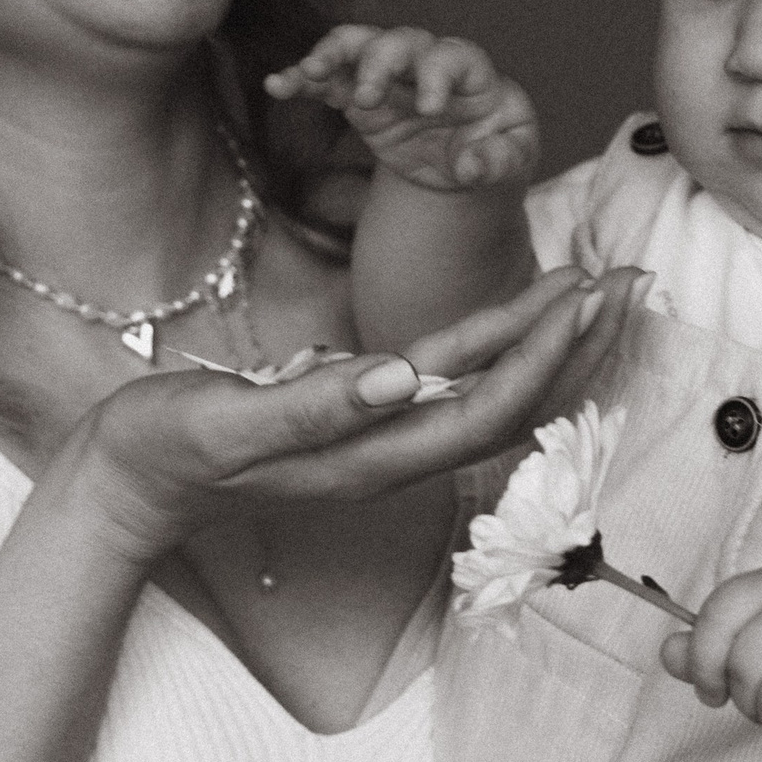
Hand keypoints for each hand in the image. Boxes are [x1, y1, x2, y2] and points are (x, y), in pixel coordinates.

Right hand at [78, 266, 634, 560]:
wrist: (129, 481)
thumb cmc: (170, 450)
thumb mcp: (231, 422)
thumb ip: (313, 405)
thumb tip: (401, 379)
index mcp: (372, 457)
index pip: (485, 407)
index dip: (541, 354)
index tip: (584, 295)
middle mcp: (392, 450)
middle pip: (510, 400)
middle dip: (574, 342)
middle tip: (632, 280)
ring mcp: (380, 434)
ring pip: (487, 386)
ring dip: (546, 337)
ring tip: (597, 282)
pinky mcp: (361, 412)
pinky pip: (448, 376)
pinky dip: (493, 339)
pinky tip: (520, 309)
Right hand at [266, 25, 540, 193]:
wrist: (468, 157)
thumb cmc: (496, 147)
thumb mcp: (512, 158)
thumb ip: (499, 161)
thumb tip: (471, 167)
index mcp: (470, 72)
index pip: (451, 58)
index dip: (437, 75)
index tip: (429, 107)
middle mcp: (426, 63)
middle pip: (400, 42)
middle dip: (380, 62)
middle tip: (368, 97)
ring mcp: (389, 75)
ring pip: (357, 45)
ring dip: (332, 54)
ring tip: (309, 73)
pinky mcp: (359, 96)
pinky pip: (328, 80)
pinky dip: (303, 80)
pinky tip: (277, 86)